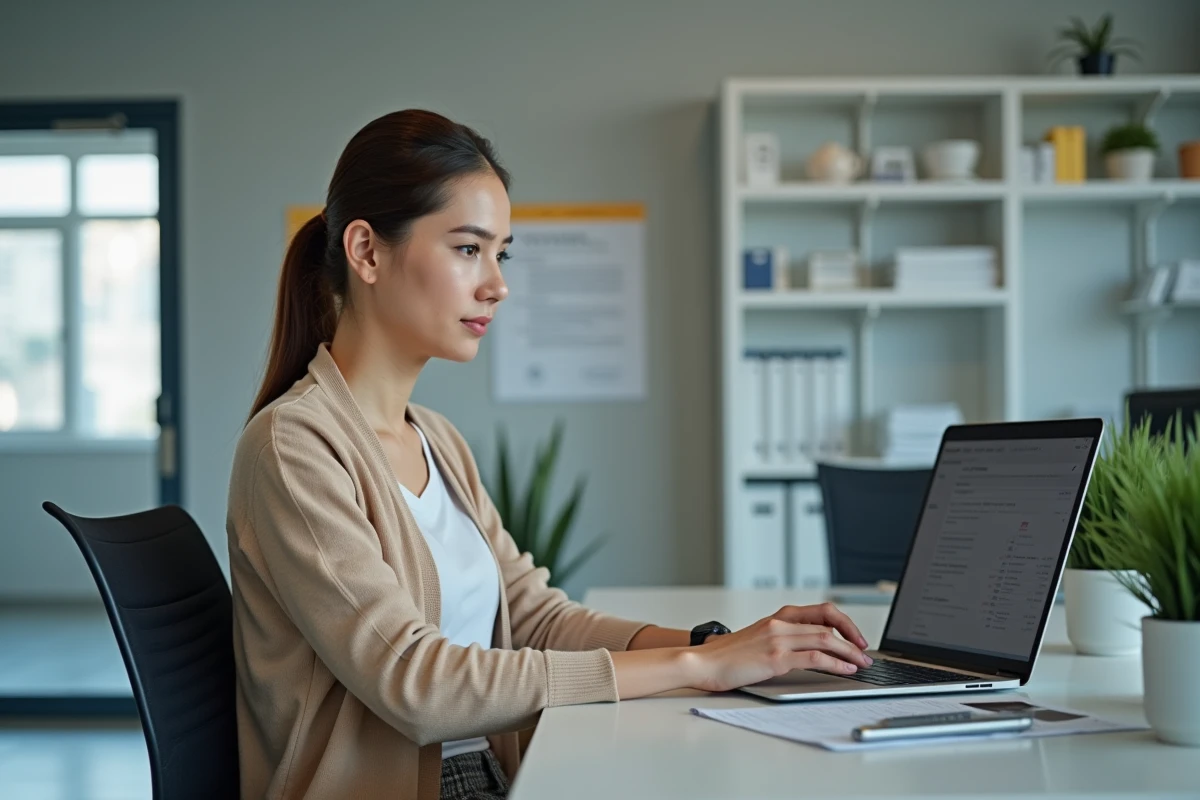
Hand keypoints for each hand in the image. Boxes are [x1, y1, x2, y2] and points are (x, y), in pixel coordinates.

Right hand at [684, 603, 872, 692]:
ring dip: (849, 652)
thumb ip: (782, 639)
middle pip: (829, 623)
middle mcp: (780, 623)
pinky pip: (814, 658)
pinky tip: (845, 671)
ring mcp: (778, 639)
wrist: (703, 662)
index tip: (856, 637)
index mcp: (778, 617)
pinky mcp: (775, 658)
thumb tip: (811, 649)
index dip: (845, 622)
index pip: (822, 610)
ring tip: (861, 664)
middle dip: (853, 638)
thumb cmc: (728, 656)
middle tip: (865, 653)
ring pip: (825, 638)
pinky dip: (835, 664)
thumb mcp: (759, 639)